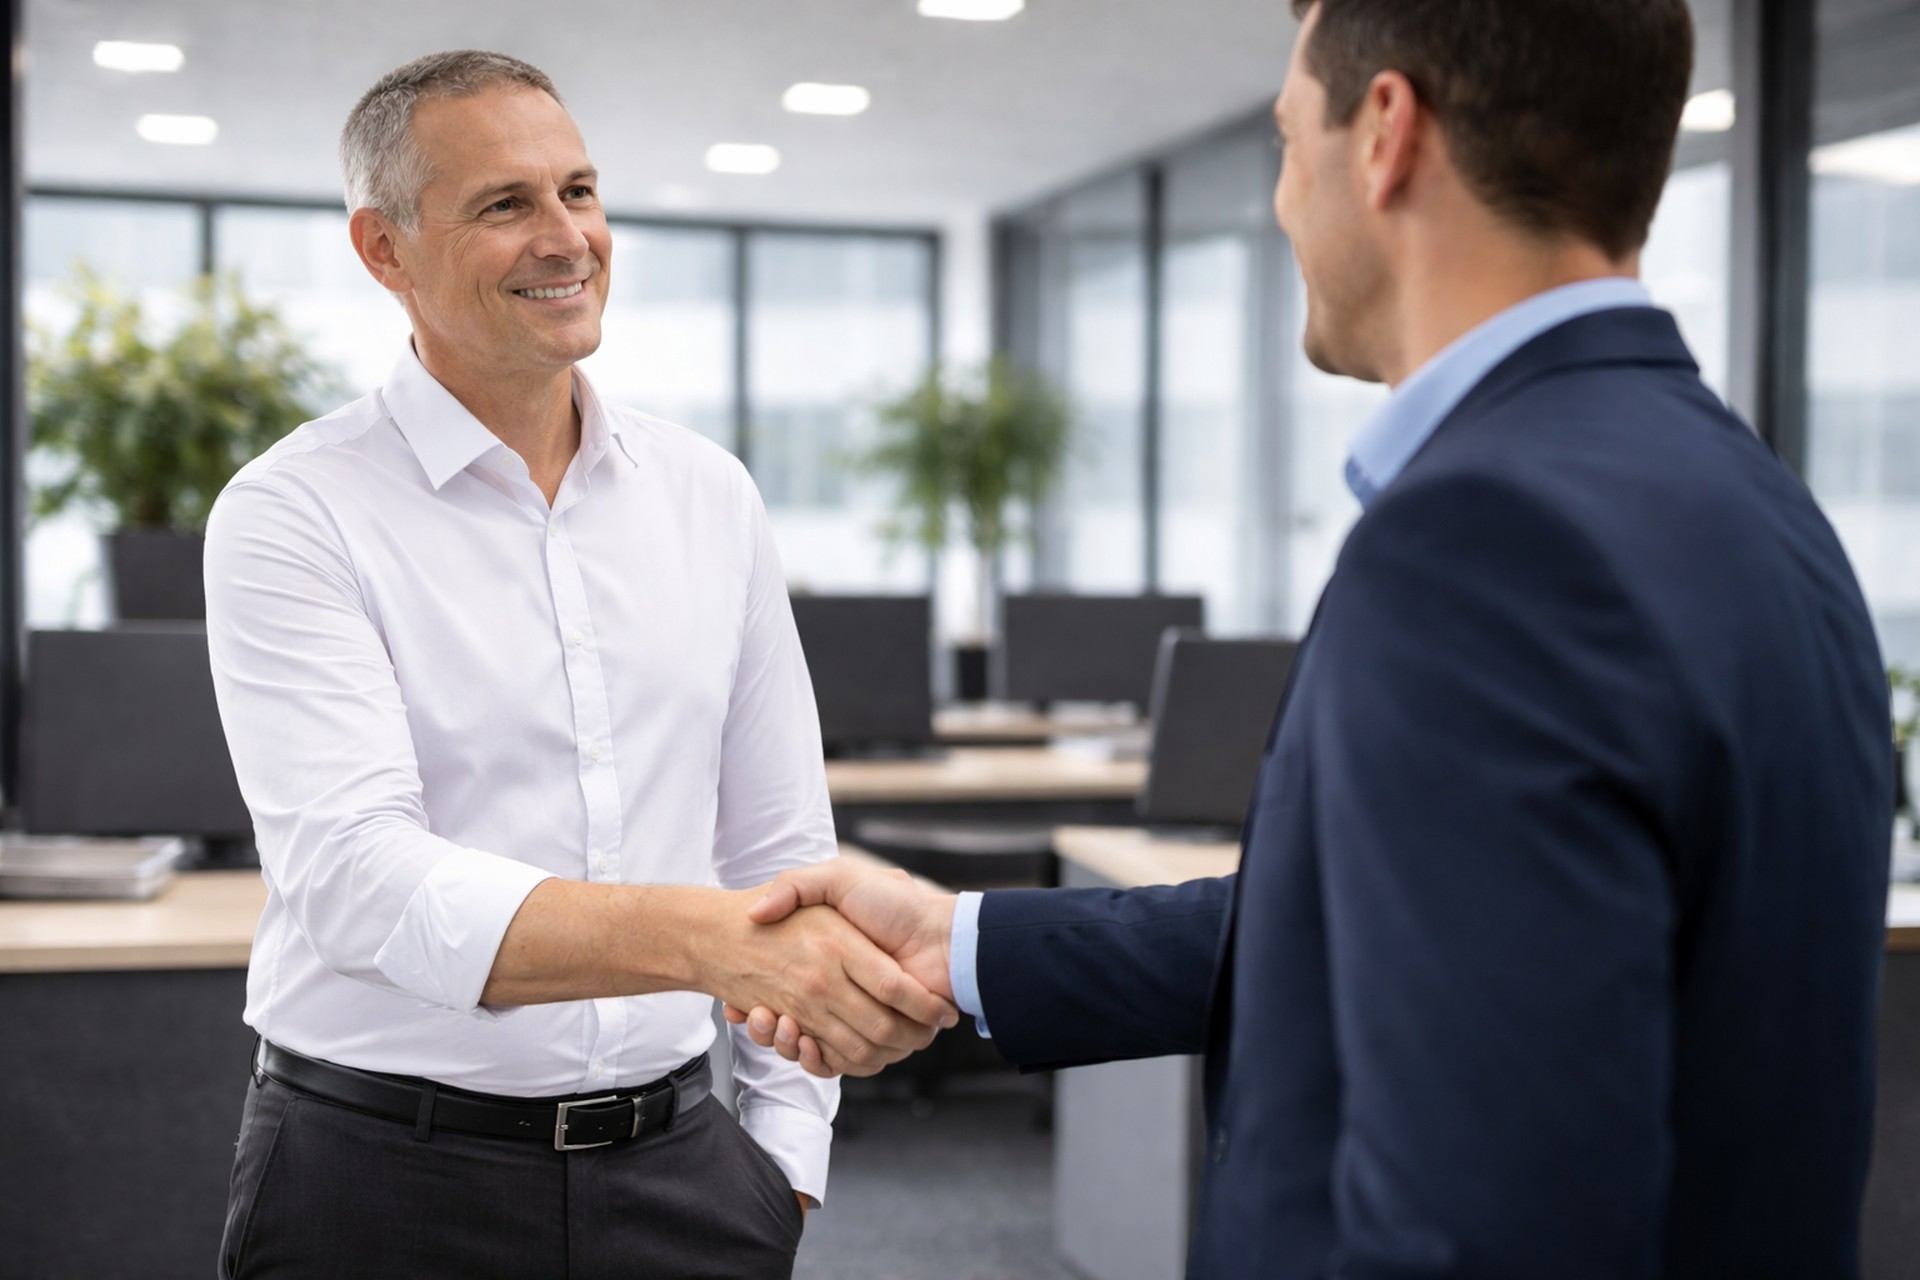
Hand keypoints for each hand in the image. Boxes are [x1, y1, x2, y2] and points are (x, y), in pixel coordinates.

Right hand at [723, 861, 957, 1075]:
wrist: (945, 938)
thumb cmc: (897, 905)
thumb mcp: (839, 878)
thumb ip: (800, 885)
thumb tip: (756, 911)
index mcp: (830, 956)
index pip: (782, 985)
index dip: (760, 996)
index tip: (744, 999)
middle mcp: (838, 988)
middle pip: (791, 1019)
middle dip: (770, 1025)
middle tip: (755, 1013)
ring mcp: (852, 1013)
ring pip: (807, 1044)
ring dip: (786, 1043)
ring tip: (771, 1022)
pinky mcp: (868, 1035)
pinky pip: (835, 1060)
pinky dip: (817, 1060)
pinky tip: (803, 1043)